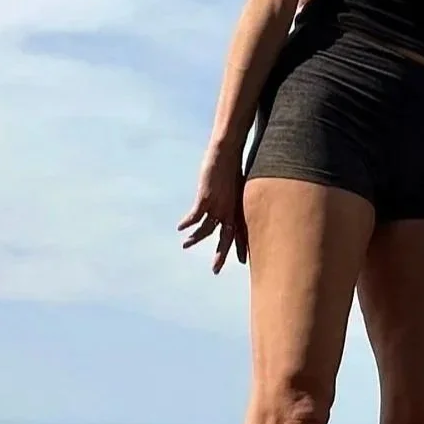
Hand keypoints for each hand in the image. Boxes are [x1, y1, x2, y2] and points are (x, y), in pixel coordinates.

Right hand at [177, 147, 248, 272]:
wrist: (227, 152)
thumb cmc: (232, 166)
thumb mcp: (236, 184)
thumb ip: (234, 195)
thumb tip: (232, 198)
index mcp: (238, 207)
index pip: (241, 233)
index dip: (241, 247)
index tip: (243, 262)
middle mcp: (229, 210)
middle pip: (226, 238)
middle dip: (221, 255)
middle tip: (215, 270)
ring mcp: (218, 205)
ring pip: (206, 230)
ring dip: (195, 239)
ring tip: (185, 245)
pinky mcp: (206, 198)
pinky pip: (195, 216)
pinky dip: (187, 223)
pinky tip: (180, 228)